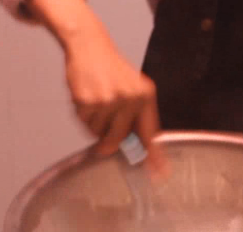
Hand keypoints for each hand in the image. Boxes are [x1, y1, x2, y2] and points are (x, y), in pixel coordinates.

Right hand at [63, 36, 164, 171]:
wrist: (89, 45)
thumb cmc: (111, 70)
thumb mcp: (132, 88)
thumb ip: (135, 117)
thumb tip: (133, 148)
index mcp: (144, 96)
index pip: (151, 133)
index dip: (155, 156)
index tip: (160, 175)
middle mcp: (129, 99)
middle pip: (118, 138)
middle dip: (109, 142)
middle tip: (103, 140)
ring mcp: (108, 100)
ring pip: (98, 132)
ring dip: (94, 123)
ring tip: (96, 100)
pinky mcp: (88, 100)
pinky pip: (84, 123)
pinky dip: (82, 115)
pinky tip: (86, 97)